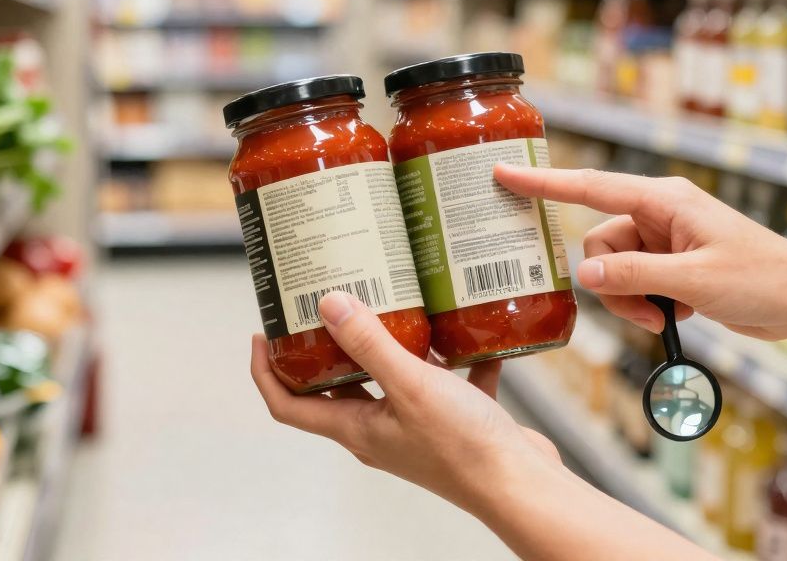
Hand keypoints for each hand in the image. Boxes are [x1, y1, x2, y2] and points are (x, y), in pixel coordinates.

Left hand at [250, 291, 558, 511]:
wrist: (523, 486)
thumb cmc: (464, 447)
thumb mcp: (410, 385)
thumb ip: (369, 344)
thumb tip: (328, 305)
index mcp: (357, 429)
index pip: (289, 404)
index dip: (266, 371)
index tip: (262, 333)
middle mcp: (381, 431)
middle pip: (339, 385)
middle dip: (330, 345)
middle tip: (329, 302)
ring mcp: (419, 427)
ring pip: (394, 378)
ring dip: (393, 344)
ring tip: (396, 301)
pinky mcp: (457, 422)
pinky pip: (449, 382)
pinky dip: (455, 357)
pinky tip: (468, 328)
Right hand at [495, 164, 786, 342]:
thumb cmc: (763, 278)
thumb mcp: (694, 279)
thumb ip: (635, 274)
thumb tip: (585, 272)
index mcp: (664, 200)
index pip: (591, 187)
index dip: (543, 183)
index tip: (503, 174)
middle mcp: (659, 214)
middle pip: (599, 243)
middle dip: (612, 283)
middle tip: (646, 311)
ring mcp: (664, 240)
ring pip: (612, 269)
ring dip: (630, 300)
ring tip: (665, 317)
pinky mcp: (671, 265)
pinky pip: (632, 283)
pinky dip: (645, 305)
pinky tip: (677, 316)